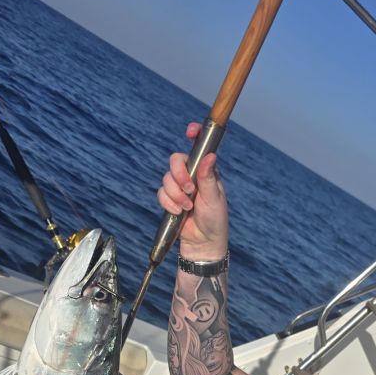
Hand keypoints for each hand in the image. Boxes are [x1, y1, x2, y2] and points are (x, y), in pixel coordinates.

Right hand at [157, 122, 227, 261]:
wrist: (203, 242)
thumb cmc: (214, 220)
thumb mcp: (214, 198)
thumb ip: (209, 177)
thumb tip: (210, 155)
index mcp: (206, 171)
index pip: (199, 147)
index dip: (194, 134)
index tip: (190, 132)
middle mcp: (192, 175)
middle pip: (175, 160)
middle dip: (179, 174)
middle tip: (189, 189)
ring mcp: (179, 187)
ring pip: (166, 178)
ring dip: (175, 194)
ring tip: (187, 207)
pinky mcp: (169, 199)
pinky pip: (161, 193)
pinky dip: (169, 203)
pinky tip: (179, 212)